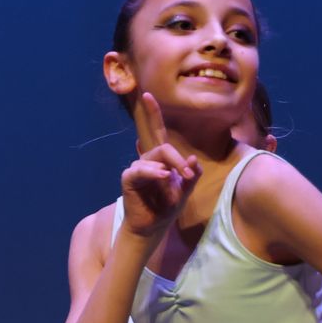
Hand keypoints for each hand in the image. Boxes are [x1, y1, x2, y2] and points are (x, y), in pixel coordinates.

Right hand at [121, 93, 200, 239]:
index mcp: (160, 159)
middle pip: (162, 146)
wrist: (152, 227)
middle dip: (177, 159)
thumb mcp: (185, 190)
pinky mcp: (129, 179)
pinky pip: (140, 171)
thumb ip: (191, 174)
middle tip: (189, 174)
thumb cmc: (166, 207)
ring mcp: (136, 169)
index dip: (153, 113)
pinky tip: (163, 177)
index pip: (156, 131)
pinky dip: (153, 173)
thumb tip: (193, 159)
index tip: (148, 95)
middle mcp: (147, 160)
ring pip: (154, 159)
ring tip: (175, 185)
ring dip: (169, 170)